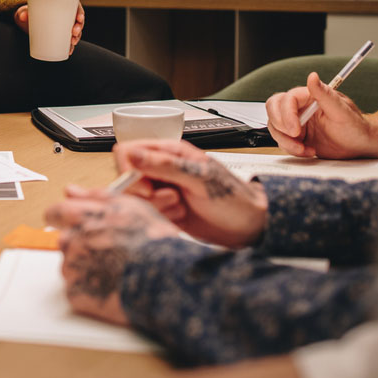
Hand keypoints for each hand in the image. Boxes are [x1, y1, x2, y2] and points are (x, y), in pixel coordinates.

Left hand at [14, 3, 85, 53]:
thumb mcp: (26, 10)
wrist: (25, 21)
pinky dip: (70, 46)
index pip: (76, 6)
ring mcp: (63, 26)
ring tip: (73, 42)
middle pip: (77, 20)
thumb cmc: (29, 12)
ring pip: (75, 31)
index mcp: (62, 4)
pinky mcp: (60, 35)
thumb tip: (22, 16)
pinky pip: (68, 41)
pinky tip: (70, 51)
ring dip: (77, 37)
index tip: (79, 18)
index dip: (80, 12)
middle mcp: (65, 15)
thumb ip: (23, 12)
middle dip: (79, 27)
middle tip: (74, 32)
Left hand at [44, 192, 180, 324]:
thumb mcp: (129, 206)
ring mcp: (71, 269)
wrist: (166, 278)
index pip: (54, 213)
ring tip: (117, 270)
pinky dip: (91, 291)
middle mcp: (70, 240)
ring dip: (88, 269)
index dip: (68, 219)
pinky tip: (113, 287)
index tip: (78, 225)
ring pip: (72, 266)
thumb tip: (71, 191)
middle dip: (82, 246)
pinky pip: (78, 290)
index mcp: (80, 216)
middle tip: (110, 252)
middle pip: (66, 241)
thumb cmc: (153, 241)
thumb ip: (94, 196)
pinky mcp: (76, 294)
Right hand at [107, 139, 266, 248]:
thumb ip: (165, 166)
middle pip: (127, 177)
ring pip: (135, 198)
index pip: (128, 152)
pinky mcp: (164, 210)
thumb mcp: (200, 179)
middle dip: (143, 193)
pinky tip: (180, 216)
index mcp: (169, 153)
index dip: (130, 170)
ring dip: (154, 206)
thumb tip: (133, 155)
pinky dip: (160, 218)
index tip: (149, 186)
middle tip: (170, 197)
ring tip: (179, 206)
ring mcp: (162, 190)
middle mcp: (162, 170)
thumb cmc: (234, 197)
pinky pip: (146, 214)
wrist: (250, 225)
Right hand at [265, 71, 377, 157]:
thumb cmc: (356, 126)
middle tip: (295, 137)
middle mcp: (300, 108)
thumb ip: (325, 94)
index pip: (286, 99)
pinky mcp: (296, 136)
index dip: (286, 114)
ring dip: (286, 141)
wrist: (360, 144)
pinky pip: (282, 141)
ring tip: (304, 148)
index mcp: (309, 97)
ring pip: (275, 127)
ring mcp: (296, 122)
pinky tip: (308, 150)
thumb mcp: (341, 110)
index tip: (295, 130)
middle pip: (273, 110)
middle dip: (280, 126)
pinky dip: (291, 149)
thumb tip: (312, 76)